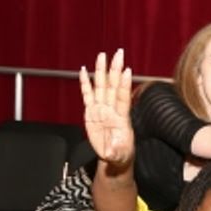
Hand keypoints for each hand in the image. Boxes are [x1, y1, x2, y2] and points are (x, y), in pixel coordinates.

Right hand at [80, 49, 134, 168]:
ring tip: (102, 56)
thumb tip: (109, 152)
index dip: (124, 85)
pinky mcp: (91, 111)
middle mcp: (111, 110)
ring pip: (101, 86)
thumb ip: (114, 153)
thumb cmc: (120, 154)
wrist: (114, 156)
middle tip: (118, 53)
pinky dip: (84, 83)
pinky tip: (83, 71)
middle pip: (112, 86)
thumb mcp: (119, 156)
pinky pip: (87, 94)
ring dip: (101, 71)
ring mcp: (101, 109)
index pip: (123, 98)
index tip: (127, 70)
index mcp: (121, 118)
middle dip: (114, 69)